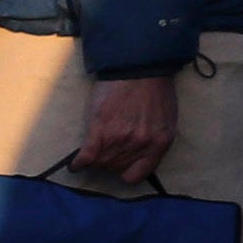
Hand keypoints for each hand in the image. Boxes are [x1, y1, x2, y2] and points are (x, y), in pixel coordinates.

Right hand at [75, 72, 178, 187]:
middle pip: (115, 169)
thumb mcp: (166, 120)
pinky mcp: (99, 130)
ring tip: (95, 150)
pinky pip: (86, 157)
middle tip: (107, 149)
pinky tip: (76, 164)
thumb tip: (139, 157)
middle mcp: (140, 145)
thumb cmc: (155, 91)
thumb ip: (155, 140)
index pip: (137, 176)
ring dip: (95, 160)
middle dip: (109, 162)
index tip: (120, 167)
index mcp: (160, 143)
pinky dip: (78, 163)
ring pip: (100, 164)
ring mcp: (119, 139)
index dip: (126, 172)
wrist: (139, 67)